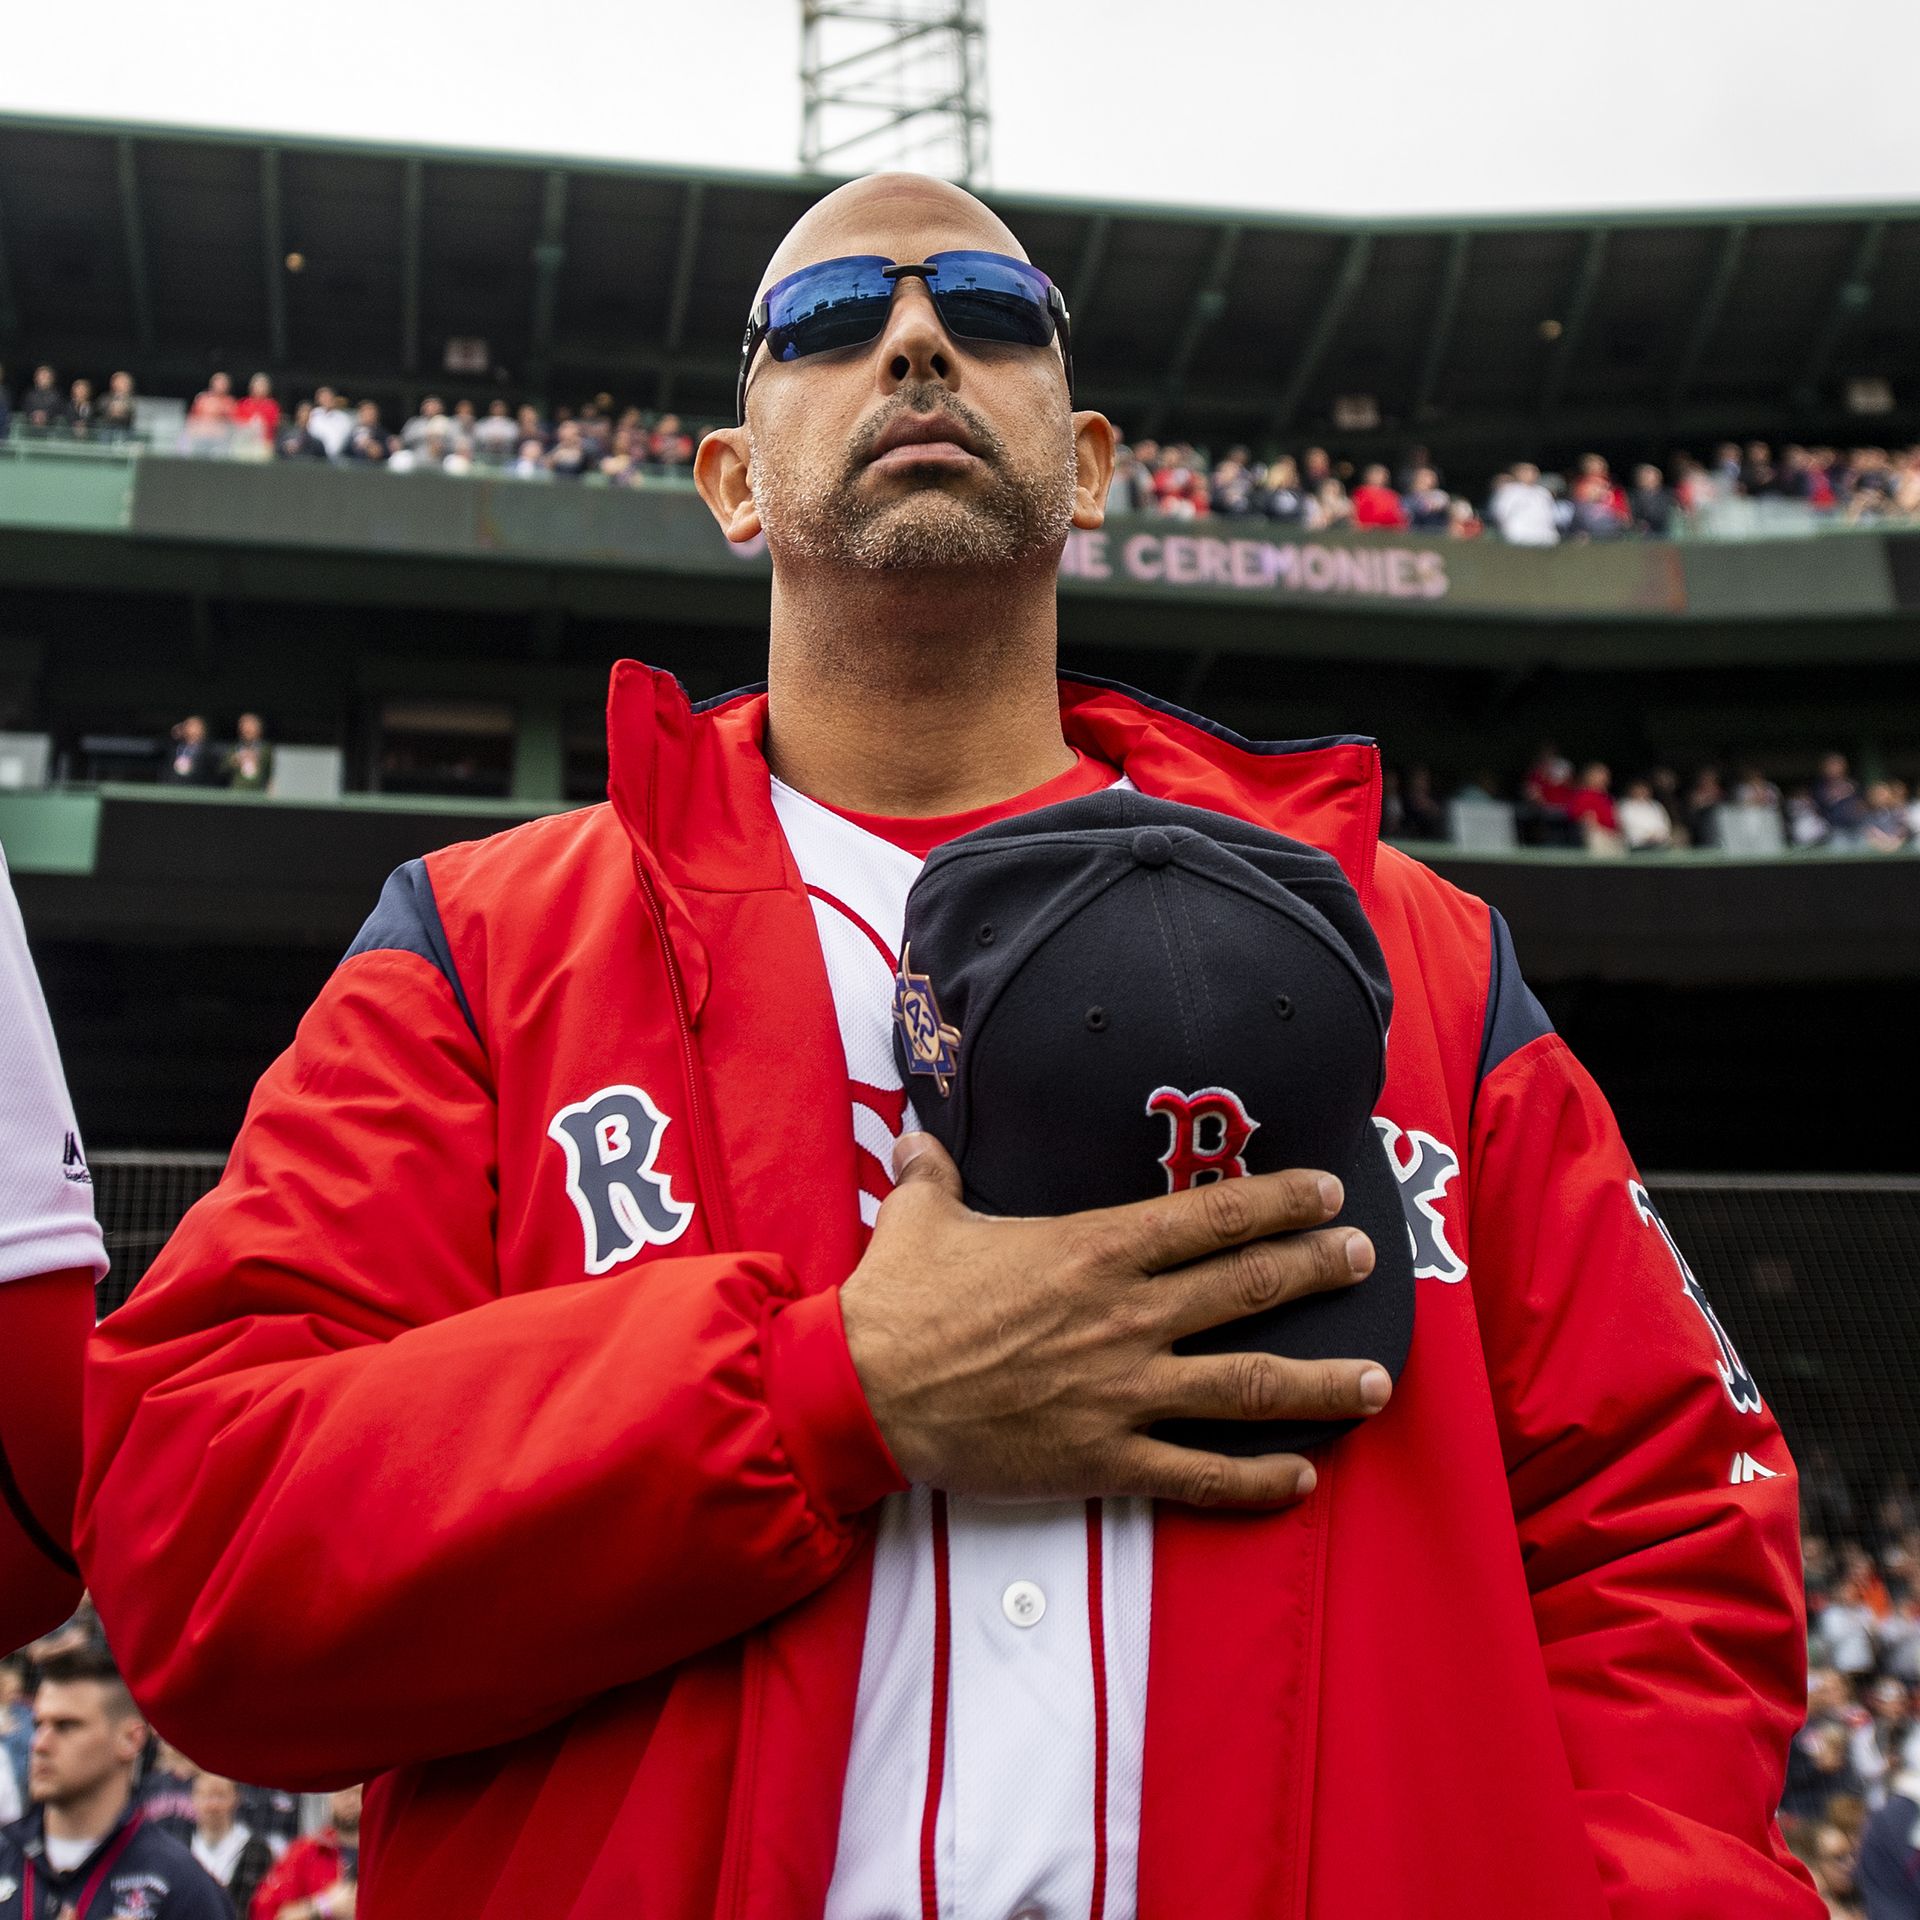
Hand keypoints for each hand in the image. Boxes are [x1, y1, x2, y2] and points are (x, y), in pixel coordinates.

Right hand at [840, 1134, 1387, 1508]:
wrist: (865, 1393)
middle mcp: (1125, 1315)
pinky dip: (1255, 1480)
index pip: (1211, 1216)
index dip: (1279, 1202)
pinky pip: (1198, 1473)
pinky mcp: (1105, 1458)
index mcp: (1094, 1249)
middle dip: (1317, 1271)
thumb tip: (917, 1139)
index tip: (1327, 1194)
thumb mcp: (920, 1217)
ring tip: (1377, 1380)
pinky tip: (1300, 1477)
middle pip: (1247, 1288)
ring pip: (1248, 1387)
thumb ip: (935, 1172)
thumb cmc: (898, 1301)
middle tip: (1365, 1260)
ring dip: (1320, 1382)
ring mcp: (1122, 1391)